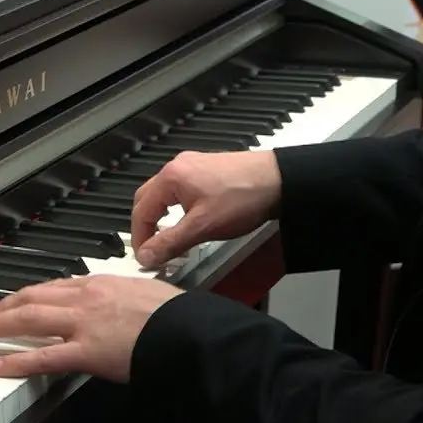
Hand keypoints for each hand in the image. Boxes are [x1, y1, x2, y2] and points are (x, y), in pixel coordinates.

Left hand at [0, 275, 182, 382]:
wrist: (193, 332)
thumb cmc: (181, 318)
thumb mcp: (150, 296)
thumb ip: (128, 300)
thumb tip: (125, 308)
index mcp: (103, 284)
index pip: (55, 285)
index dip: (29, 295)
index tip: (15, 302)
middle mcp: (87, 298)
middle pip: (32, 297)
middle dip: (2, 306)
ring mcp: (84, 324)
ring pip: (28, 318)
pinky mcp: (87, 352)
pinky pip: (43, 356)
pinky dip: (16, 360)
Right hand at [131, 150, 282, 266]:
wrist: (281, 179)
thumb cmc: (242, 198)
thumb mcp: (202, 227)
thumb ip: (170, 243)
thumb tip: (145, 257)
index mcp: (170, 177)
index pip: (141, 210)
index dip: (140, 237)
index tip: (145, 257)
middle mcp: (177, 166)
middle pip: (147, 198)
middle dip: (146, 225)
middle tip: (152, 248)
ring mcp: (193, 165)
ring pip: (164, 194)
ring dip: (161, 216)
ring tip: (169, 237)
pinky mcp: (208, 169)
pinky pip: (180, 189)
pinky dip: (176, 207)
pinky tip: (189, 220)